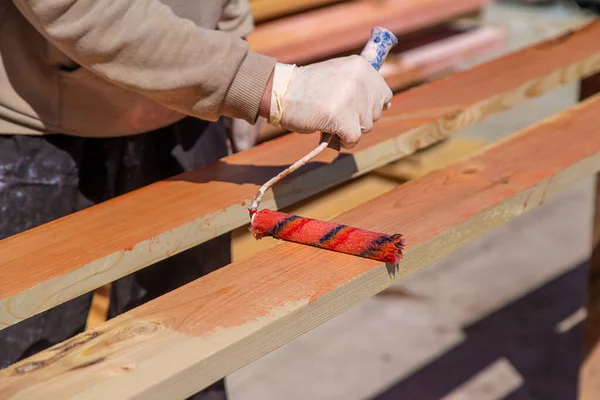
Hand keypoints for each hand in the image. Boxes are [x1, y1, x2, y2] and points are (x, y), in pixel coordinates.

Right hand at [259, 55, 392, 148]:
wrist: (282, 93)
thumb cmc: (308, 87)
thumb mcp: (339, 74)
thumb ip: (360, 84)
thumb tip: (386, 103)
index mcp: (362, 66)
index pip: (384, 95)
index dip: (370, 107)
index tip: (354, 109)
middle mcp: (361, 80)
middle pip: (375, 114)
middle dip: (358, 119)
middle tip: (335, 112)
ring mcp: (352, 99)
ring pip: (366, 127)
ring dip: (349, 129)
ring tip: (328, 118)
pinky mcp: (343, 119)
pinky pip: (354, 139)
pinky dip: (342, 141)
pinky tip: (329, 131)